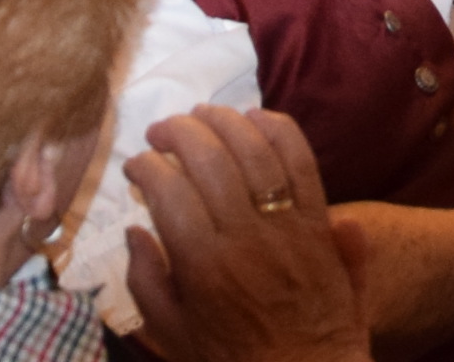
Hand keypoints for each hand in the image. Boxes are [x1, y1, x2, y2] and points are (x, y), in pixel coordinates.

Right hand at [124, 107, 371, 361]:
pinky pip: (302, 161)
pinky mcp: (319, 222)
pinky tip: (256, 119)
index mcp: (203, 264)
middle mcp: (246, 236)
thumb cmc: (230, 358)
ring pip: (256, 150)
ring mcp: (287, 225)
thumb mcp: (171, 334)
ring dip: (225, 121)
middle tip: (160, 131)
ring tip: (202, 115)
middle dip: (178, 133)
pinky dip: (279, 130)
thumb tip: (135, 230)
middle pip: (210, 158)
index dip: (146, 167)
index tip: (135, 166)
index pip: (169, 190)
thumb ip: (146, 280)